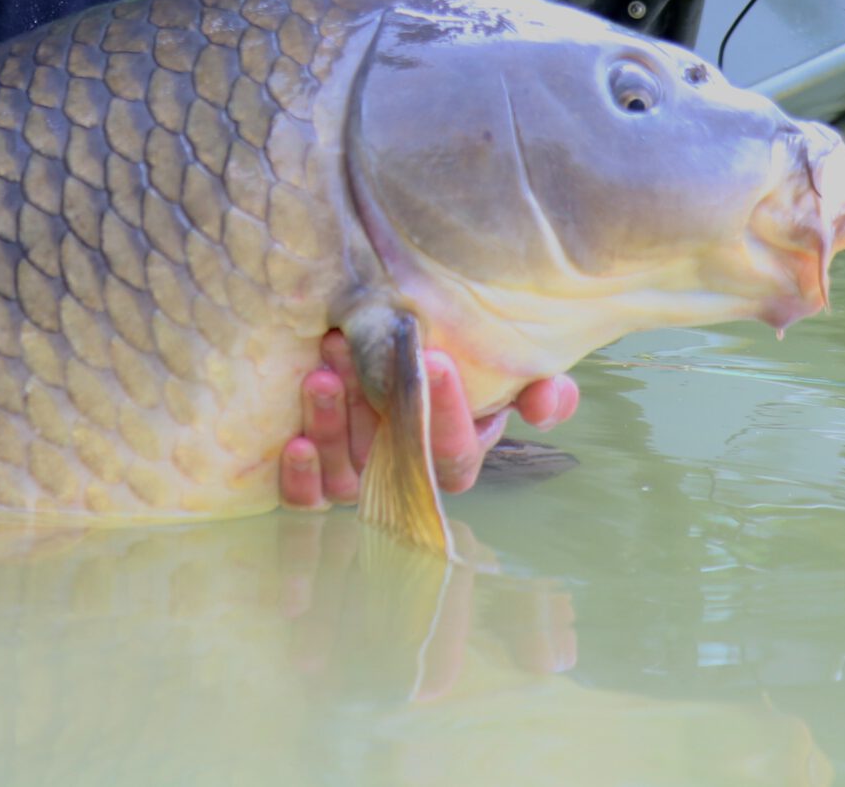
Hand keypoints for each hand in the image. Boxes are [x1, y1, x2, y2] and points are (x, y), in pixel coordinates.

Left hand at [279, 330, 579, 509]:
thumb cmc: (445, 361)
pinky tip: (296, 442)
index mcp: (452, 448)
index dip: (450, 414)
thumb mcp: (493, 366)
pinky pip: (306, 498)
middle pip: (393, 455)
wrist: (379, 347)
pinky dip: (302, 477)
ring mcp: (358, 477)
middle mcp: (404, 467)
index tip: (436, 360)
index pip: (455, 451)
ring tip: (322, 375)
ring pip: (346, 473)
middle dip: (377, 405)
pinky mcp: (312, 481)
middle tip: (358, 351)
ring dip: (332, 427)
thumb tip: (548, 400)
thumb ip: (534, 384)